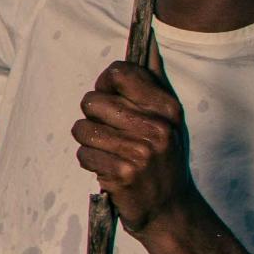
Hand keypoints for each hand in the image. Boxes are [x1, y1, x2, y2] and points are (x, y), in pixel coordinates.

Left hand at [73, 59, 197, 233]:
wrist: (172, 211)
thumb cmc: (164, 160)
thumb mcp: (168, 119)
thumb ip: (153, 82)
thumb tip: (149, 42)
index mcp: (167, 108)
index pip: (119, 73)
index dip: (105, 84)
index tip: (110, 97)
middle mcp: (157, 128)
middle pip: (92, 100)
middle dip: (93, 117)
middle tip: (112, 134)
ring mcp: (140, 152)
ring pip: (81, 128)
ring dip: (89, 143)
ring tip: (110, 153)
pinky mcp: (123, 174)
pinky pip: (82, 154)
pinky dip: (90, 163)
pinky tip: (110, 170)